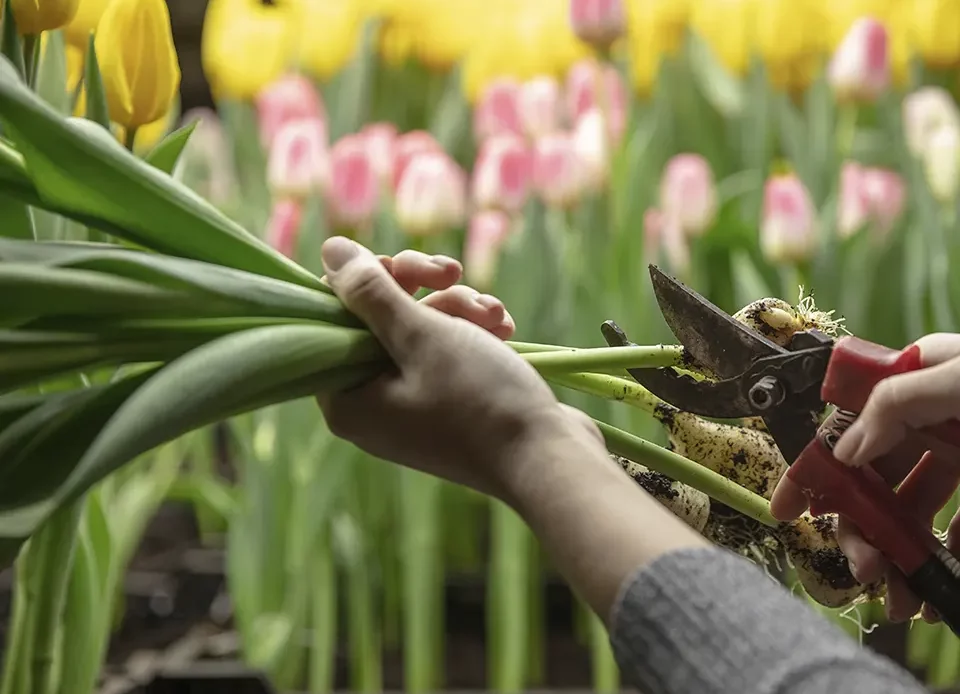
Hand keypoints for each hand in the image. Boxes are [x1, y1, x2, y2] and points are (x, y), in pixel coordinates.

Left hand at [316, 236, 601, 498]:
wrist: (548, 458)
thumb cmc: (478, 399)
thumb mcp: (421, 335)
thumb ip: (371, 292)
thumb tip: (331, 250)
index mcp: (346, 400)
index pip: (333, 318)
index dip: (367, 283)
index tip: (404, 269)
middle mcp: (371, 407)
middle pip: (379, 319)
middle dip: (424, 290)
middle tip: (454, 273)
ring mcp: (412, 408)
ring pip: (420, 329)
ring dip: (457, 308)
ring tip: (493, 315)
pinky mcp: (448, 406)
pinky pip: (447, 353)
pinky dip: (473, 333)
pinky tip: (504, 329)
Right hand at [770, 333, 959, 622]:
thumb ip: (896, 404)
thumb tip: (847, 447)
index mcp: (919, 382)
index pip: (849, 425)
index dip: (814, 467)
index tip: (787, 509)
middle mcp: (936, 421)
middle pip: (876, 481)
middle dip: (861, 528)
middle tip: (863, 568)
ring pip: (915, 513)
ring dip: (901, 555)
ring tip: (901, 596)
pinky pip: (959, 532)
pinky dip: (946, 562)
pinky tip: (939, 590)